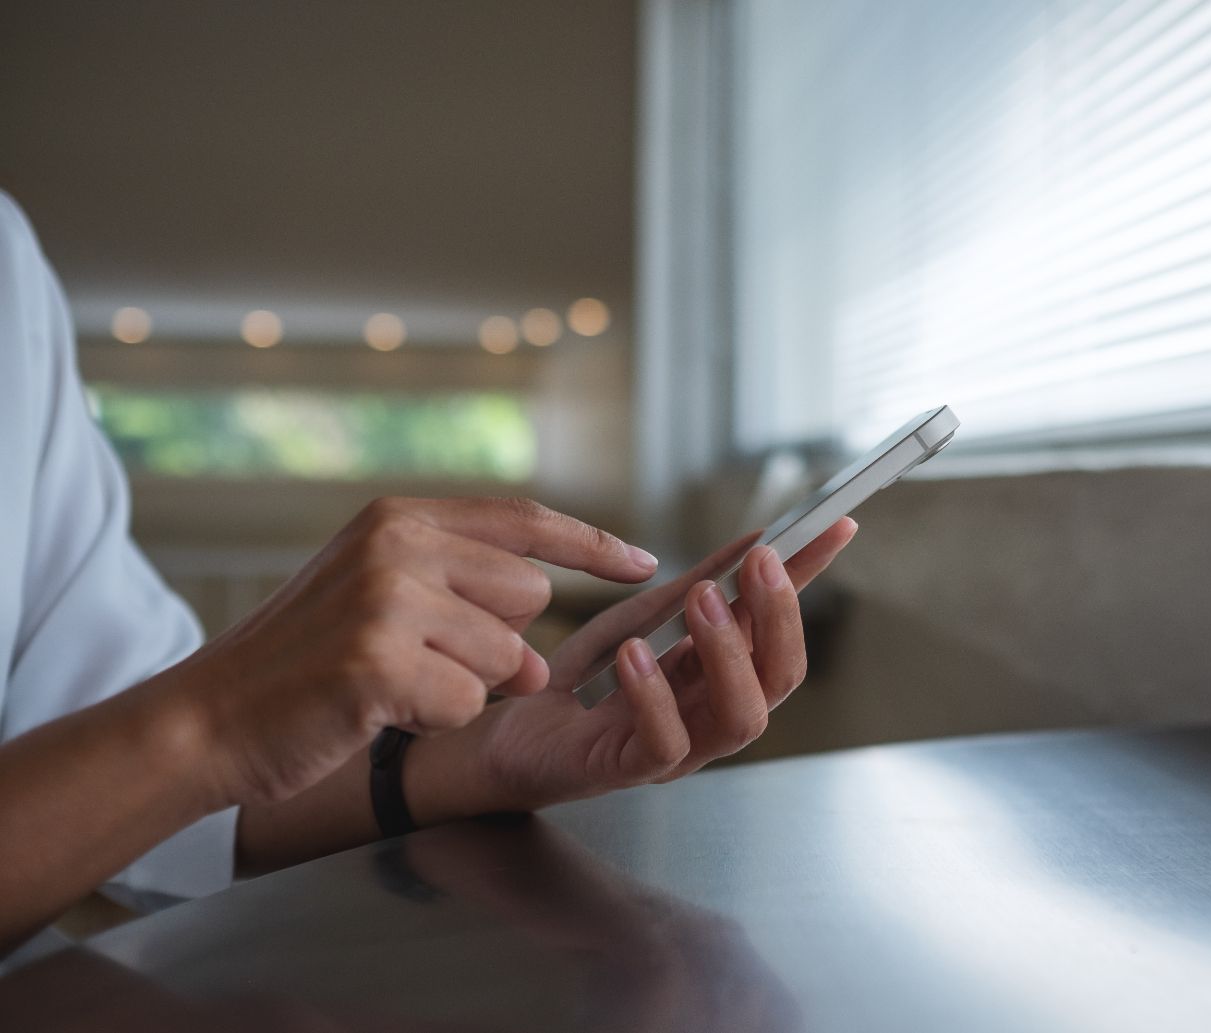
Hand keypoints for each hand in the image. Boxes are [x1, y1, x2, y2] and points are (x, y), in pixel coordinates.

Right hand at [152, 497, 657, 808]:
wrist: (209, 717)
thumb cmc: (305, 664)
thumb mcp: (379, 593)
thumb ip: (461, 592)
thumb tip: (541, 646)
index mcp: (400, 516)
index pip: (525, 518)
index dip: (592, 544)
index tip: (646, 564)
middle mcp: (398, 542)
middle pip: (530, 597)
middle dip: (501, 645)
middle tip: (427, 662)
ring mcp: (387, 597)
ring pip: (506, 657)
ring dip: (462, 689)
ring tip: (393, 687)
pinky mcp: (379, 659)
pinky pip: (466, 703)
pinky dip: (433, 721)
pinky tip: (379, 713)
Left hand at [464, 517, 857, 812]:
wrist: (509, 732)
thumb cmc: (583, 679)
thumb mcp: (644, 617)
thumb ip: (700, 585)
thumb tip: (757, 539)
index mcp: (723, 677)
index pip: (783, 629)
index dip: (810, 582)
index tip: (833, 526)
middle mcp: (712, 716)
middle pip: (780, 679)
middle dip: (779, 617)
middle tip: (759, 563)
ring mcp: (680, 749)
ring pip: (739, 718)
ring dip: (729, 654)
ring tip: (703, 602)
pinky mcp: (629, 771)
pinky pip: (664, 744)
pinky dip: (656, 696)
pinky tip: (636, 655)